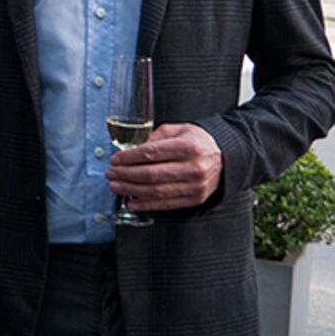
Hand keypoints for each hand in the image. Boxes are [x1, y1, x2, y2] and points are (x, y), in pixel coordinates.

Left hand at [105, 122, 222, 210]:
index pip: (151, 153)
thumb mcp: (178, 130)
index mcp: (188, 147)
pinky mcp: (195, 198)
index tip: (115, 159)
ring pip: (157, 191)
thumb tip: (131, 149)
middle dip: (126, 175)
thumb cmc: (197, 142)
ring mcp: (195, 186)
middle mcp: (193, 167)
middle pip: (151, 174)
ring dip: (131, 190)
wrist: (225, 157)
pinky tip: (131, 202)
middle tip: (110, 173)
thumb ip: (155, 137)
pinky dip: (147, 205)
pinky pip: (167, 204)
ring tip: (115, 186)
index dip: (129, 158)